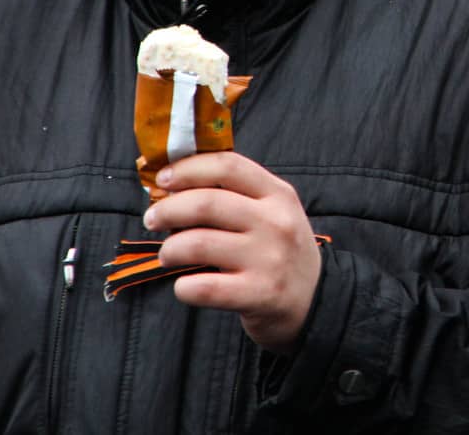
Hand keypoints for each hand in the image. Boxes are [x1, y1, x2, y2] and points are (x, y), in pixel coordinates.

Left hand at [143, 152, 321, 352]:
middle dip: (167, 210)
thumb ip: (237, 194)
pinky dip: (183, 287)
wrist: (316, 303)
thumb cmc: (281, 251)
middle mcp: (275, 223)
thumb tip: (175, 184)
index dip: (188, 168)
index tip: (164, 179)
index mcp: (278, 194)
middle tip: (153, 219)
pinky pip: (203, 287)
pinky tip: (184, 286)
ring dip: (170, 248)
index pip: (227, 166)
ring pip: (197, 243)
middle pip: (206, 203)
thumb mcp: (274, 212)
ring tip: (167, 254)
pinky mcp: (258, 294)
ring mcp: (268, 259)